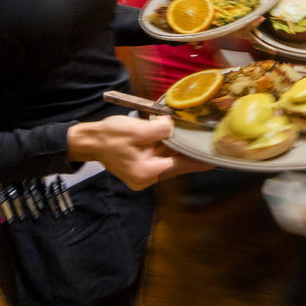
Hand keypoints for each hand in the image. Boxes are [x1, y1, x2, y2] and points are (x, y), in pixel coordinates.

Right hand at [67, 116, 212, 189]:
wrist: (89, 141)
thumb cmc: (110, 136)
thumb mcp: (136, 130)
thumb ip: (160, 130)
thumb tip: (174, 127)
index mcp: (147, 172)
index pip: (180, 166)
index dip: (198, 161)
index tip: (216, 159)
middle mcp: (147, 178)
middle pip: (176, 165)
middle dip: (189, 152)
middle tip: (208, 143)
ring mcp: (144, 175)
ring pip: (169, 161)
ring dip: (178, 149)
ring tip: (194, 137)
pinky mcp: (141, 168)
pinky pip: (160, 158)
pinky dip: (167, 149)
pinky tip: (175, 137)